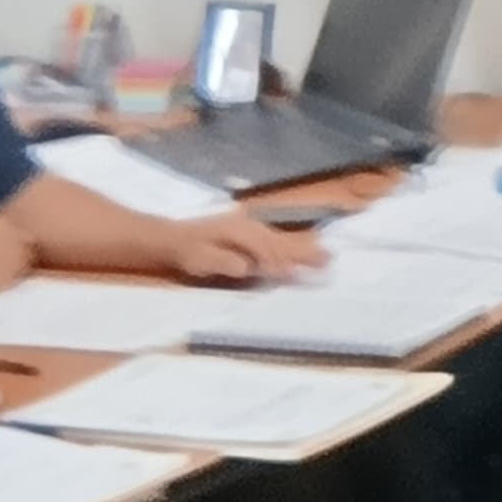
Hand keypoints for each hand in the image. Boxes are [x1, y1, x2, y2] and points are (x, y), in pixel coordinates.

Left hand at [159, 213, 327, 285]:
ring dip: (300, 248)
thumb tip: (247, 267)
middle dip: (302, 252)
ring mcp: (249, 228)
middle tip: (328, 260)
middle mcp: (248, 227)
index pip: (264, 249)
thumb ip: (224, 262)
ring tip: (324, 255)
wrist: (172, 238)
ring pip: (279, 239)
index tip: (291, 275)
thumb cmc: (187, 251)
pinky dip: (288, 246)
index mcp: (238, 232)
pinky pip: (273, 240)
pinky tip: (298, 253)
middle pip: (280, 241)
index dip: (277, 262)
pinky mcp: (249, 233)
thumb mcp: (200, 258)